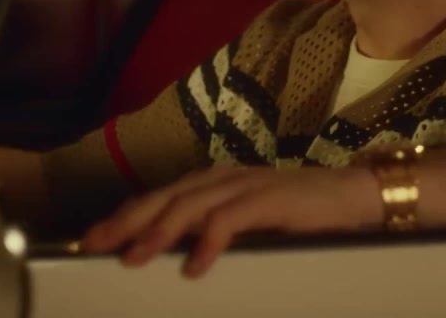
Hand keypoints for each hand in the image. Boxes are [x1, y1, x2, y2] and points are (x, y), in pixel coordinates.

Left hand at [80, 165, 383, 277]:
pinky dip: (209, 241)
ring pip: (189, 205)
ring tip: (134, 257)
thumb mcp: (248, 225)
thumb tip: (176, 259)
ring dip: (158, 231)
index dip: (125, 216)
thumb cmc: (300, 218)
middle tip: (95, 246)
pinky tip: (194, 266)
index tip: (92, 241)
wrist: (353, 196)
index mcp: (214, 183)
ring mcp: (246, 186)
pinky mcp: (270, 199)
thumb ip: (214, 232)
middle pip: (163, 197)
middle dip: (126, 221)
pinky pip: (231, 219)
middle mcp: (223, 179)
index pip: (159, 197)